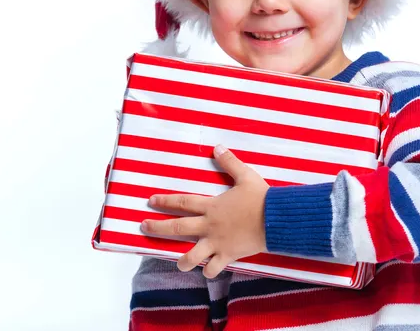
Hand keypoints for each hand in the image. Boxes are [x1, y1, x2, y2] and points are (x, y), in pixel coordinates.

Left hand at [140, 145, 268, 277]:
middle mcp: (210, 225)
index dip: (165, 201)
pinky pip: (215, 268)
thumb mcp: (245, 175)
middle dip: (158, 228)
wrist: (275, 219)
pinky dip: (209, 271)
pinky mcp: (229, 255)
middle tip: (144, 227)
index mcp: (212, 206)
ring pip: (193, 256)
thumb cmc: (260, 197)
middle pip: (179, 228)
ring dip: (182, 260)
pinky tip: (206, 271)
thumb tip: (217, 147)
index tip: (151, 201)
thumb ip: (230, 162)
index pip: (183, 202)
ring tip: (177, 262)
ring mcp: (217, 243)